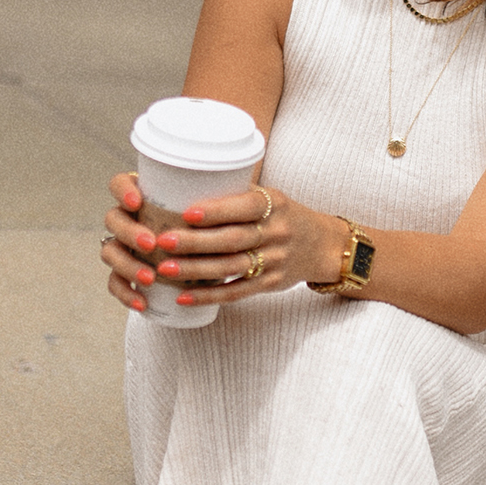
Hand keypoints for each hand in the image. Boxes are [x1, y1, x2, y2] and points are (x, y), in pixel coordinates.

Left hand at [101, 173, 344, 311]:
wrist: (323, 245)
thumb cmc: (282, 215)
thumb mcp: (270, 198)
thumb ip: (235, 196)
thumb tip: (180, 188)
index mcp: (275, 204)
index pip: (244, 206)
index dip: (216, 211)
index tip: (186, 213)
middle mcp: (277, 232)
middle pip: (232, 240)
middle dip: (195, 242)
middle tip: (162, 240)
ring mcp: (276, 261)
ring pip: (231, 268)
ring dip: (195, 270)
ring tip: (164, 269)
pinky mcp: (271, 284)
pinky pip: (237, 292)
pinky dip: (209, 295)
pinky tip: (183, 296)